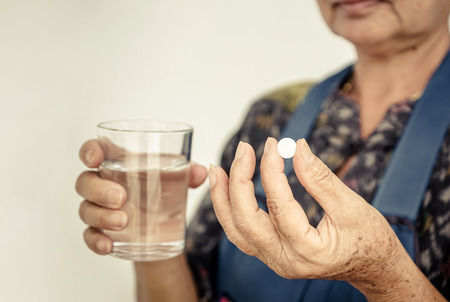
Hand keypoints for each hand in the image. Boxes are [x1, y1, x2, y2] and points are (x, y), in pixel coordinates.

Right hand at [75, 139, 207, 254]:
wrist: (162, 224)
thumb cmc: (163, 190)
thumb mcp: (177, 178)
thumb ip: (188, 172)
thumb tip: (200, 172)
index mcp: (119, 163)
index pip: (96, 150)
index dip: (90, 151)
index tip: (94, 159)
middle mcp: (104, 183)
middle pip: (85, 181)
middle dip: (99, 189)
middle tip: (121, 197)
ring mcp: (99, 208)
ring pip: (85, 209)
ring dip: (101, 215)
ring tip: (124, 222)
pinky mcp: (101, 231)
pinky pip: (89, 235)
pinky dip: (96, 241)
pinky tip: (109, 245)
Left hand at [209, 138, 406, 286]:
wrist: (374, 268)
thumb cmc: (369, 240)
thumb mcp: (352, 206)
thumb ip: (321, 179)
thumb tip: (296, 148)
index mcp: (308, 251)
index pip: (278, 206)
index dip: (271, 171)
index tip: (273, 145)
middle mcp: (285, 260)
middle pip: (246, 220)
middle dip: (240, 180)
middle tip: (244, 149)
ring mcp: (275, 260)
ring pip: (236, 230)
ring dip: (224, 198)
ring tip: (217, 169)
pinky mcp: (271, 254)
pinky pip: (242, 233)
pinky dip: (230, 210)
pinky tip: (227, 188)